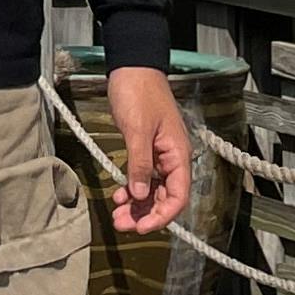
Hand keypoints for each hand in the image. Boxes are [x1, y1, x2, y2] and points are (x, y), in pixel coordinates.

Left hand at [101, 65, 190, 235]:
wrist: (132, 67)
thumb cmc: (139, 93)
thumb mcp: (137, 129)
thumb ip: (140, 163)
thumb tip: (141, 194)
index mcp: (177, 154)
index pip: (178, 196)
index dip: (162, 216)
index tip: (141, 227)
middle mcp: (172, 158)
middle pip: (164, 198)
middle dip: (145, 214)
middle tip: (120, 224)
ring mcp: (159, 155)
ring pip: (152, 190)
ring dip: (137, 205)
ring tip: (116, 214)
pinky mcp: (145, 150)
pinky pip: (143, 177)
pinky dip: (132, 189)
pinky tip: (119, 195)